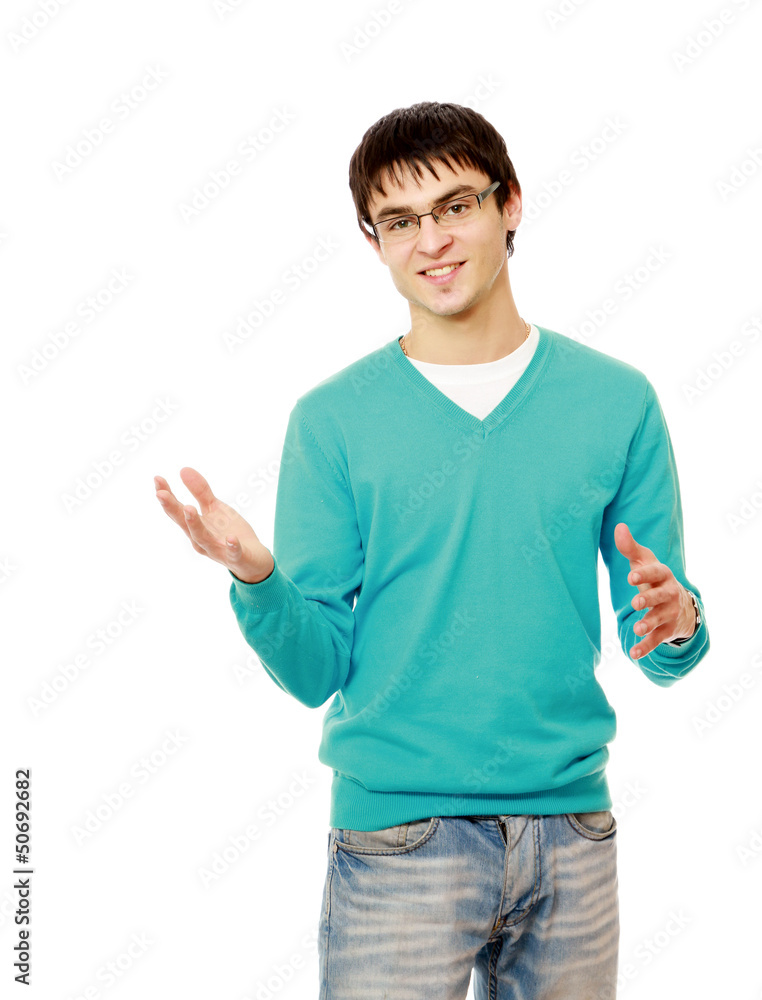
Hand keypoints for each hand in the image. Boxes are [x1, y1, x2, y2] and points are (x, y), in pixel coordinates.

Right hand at [154, 467, 274, 583]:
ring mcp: (217, 549)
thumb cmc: (228, 532)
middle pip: (184, 524)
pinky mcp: (236, 557)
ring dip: (194, 524)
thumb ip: (200, 491)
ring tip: (188, 508)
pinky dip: (232, 546)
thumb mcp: (215, 509)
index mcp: (195, 527)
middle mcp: (201, 540)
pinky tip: (231, 538)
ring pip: (203, 538)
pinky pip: (233, 553)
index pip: (177, 510)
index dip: (166, 496)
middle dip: (172, 509)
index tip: (157, 479)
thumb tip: (183, 469)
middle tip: (161, 494)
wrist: (251, 558)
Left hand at [614, 523, 695, 659]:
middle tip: (635, 602)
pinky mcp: (666, 630)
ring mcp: (669, 613)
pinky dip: (646, 647)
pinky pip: (656, 640)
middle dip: (649, 599)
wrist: (680, 602)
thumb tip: (618, 526)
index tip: (630, 576)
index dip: (643, 574)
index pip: (655, 573)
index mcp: (663, 575)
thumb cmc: (654, 577)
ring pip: (659, 619)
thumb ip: (629, 547)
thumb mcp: (644, 561)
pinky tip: (633, 654)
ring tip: (636, 629)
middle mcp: (669, 594)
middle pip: (659, 596)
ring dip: (648, 624)